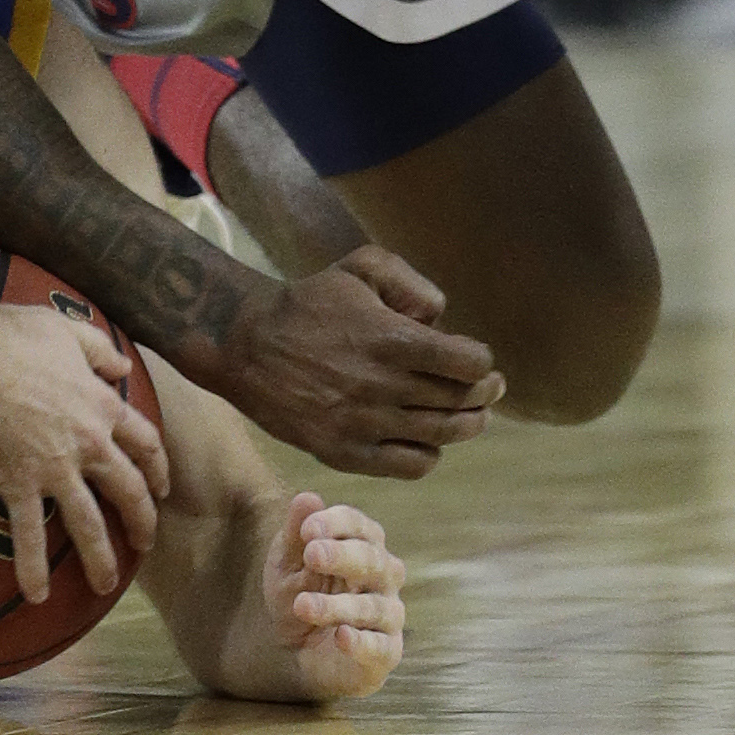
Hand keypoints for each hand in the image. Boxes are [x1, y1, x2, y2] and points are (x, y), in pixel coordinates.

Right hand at [0, 290, 168, 605]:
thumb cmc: (14, 334)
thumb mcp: (70, 330)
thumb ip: (102, 350)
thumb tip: (124, 366)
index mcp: (103, 407)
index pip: (146, 443)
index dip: (158, 467)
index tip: (161, 485)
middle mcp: (89, 443)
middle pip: (129, 490)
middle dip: (142, 521)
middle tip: (145, 545)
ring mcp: (56, 468)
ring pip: (90, 523)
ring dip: (100, 558)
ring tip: (105, 586)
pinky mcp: (20, 483)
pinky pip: (30, 534)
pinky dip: (33, 567)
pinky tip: (36, 595)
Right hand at [204, 247, 499, 475]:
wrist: (245, 345)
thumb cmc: (308, 303)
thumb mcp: (360, 267)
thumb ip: (411, 282)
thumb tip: (441, 318)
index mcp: (390, 339)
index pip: (467, 363)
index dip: (481, 363)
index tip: (478, 360)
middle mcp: (381, 386)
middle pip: (460, 402)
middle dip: (484, 394)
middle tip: (489, 389)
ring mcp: (363, 424)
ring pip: (441, 436)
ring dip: (466, 426)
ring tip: (471, 417)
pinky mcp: (344, 453)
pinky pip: (409, 466)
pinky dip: (428, 455)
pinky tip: (425, 439)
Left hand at [260, 493, 406, 701]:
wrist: (296, 651)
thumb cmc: (300, 594)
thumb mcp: (286, 564)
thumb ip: (295, 533)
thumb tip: (308, 497)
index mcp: (363, 545)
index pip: (359, 526)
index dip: (336, 524)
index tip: (307, 529)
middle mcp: (384, 576)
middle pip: (373, 560)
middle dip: (342, 556)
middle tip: (312, 555)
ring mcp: (389, 615)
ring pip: (373, 606)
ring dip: (337, 605)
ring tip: (303, 605)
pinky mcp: (386, 652)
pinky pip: (381, 646)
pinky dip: (362, 642)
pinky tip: (341, 636)